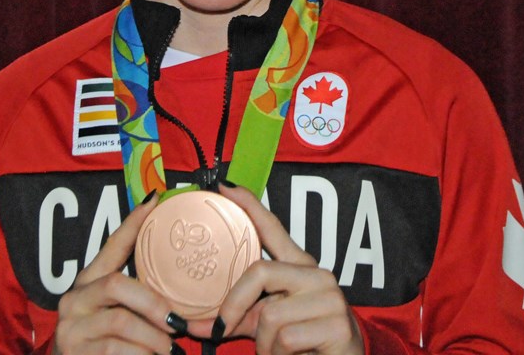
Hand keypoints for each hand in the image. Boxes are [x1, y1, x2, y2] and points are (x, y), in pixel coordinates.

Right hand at [53, 192, 187, 354]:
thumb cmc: (102, 344)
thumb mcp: (117, 314)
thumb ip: (137, 296)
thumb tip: (176, 273)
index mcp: (88, 284)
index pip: (111, 246)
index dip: (132, 223)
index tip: (155, 200)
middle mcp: (74, 300)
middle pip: (117, 284)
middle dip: (153, 303)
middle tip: (177, 323)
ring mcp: (71, 327)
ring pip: (122, 322)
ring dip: (154, 339)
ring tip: (168, 349)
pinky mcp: (75, 353)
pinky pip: (117, 350)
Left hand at [188, 182, 364, 354]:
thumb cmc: (302, 343)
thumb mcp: (263, 326)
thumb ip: (232, 319)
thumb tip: (187, 324)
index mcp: (298, 268)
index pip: (273, 229)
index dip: (250, 206)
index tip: (225, 187)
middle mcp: (316, 275)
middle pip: (260, 271)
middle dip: (234, 304)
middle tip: (224, 328)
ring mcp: (330, 297)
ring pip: (270, 314)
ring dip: (265, 343)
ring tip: (277, 350)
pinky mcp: (336, 324)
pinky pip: (286, 338)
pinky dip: (279, 354)